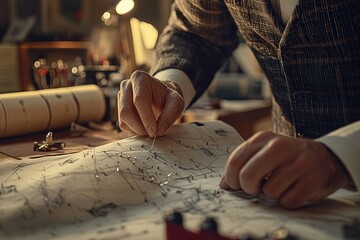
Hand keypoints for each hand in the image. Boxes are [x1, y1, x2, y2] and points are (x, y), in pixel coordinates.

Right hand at [118, 70, 184, 136]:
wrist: (162, 96)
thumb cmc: (168, 97)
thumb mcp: (177, 102)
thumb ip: (170, 115)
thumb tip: (158, 131)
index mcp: (140, 78)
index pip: (139, 100)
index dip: (146, 118)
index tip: (155, 131)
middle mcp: (126, 86)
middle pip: (126, 111)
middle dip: (140, 127)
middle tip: (153, 134)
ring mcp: (121, 98)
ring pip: (123, 119)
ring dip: (138, 130)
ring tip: (152, 130)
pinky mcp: (120, 109)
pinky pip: (123, 124)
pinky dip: (134, 130)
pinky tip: (146, 127)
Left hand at [219, 131, 348, 208]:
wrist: (325, 157)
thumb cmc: (287, 158)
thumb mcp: (264, 151)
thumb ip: (243, 163)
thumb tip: (224, 184)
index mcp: (264, 138)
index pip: (235, 161)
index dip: (231, 179)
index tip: (235, 185)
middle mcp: (280, 147)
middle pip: (247, 176)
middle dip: (248, 189)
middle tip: (255, 188)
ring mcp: (298, 163)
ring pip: (268, 192)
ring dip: (271, 194)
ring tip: (280, 185)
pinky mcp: (312, 181)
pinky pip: (287, 201)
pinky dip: (287, 200)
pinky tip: (293, 189)